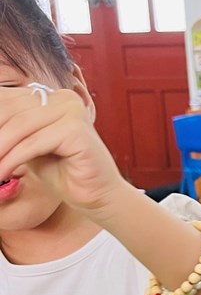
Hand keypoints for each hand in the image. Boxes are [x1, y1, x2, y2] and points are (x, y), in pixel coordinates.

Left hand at [0, 85, 122, 213]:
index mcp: (50, 97)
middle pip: (9, 110)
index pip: (5, 100)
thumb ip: (8, 134)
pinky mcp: (76, 129)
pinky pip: (33, 143)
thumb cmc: (63, 175)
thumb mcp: (26, 148)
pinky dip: (12, 160)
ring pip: (18, 127)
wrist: (97, 197)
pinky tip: (2, 174)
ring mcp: (72, 110)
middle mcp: (62, 97)